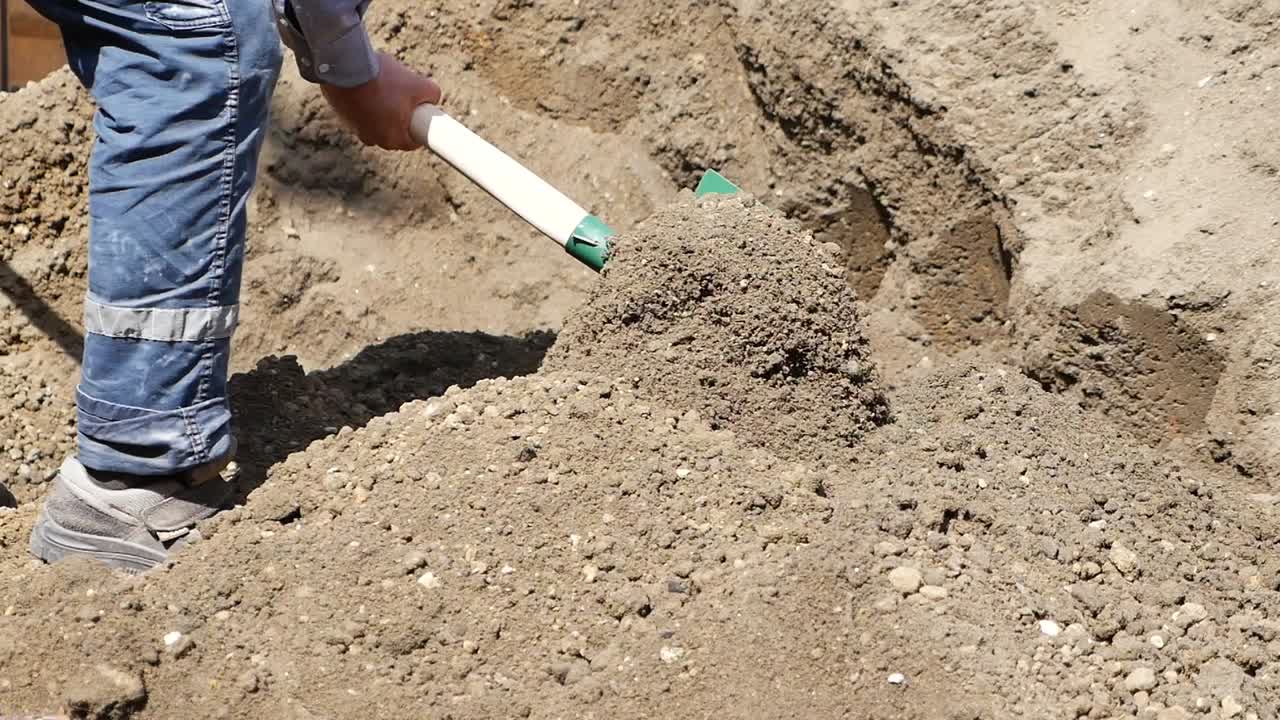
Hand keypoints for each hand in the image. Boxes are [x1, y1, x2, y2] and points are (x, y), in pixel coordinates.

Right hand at [321, 52, 442, 150]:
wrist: (346, 66)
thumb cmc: (384, 80)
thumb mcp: (419, 84)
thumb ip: (433, 94)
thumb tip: (433, 98)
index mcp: (392, 139)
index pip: (413, 142)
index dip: (421, 128)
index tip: (422, 116)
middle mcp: (371, 139)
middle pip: (394, 131)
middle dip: (402, 115)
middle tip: (405, 95)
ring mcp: (354, 127)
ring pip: (376, 119)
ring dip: (382, 106)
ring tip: (384, 85)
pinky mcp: (341, 113)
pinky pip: (360, 109)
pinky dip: (365, 99)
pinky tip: (368, 82)